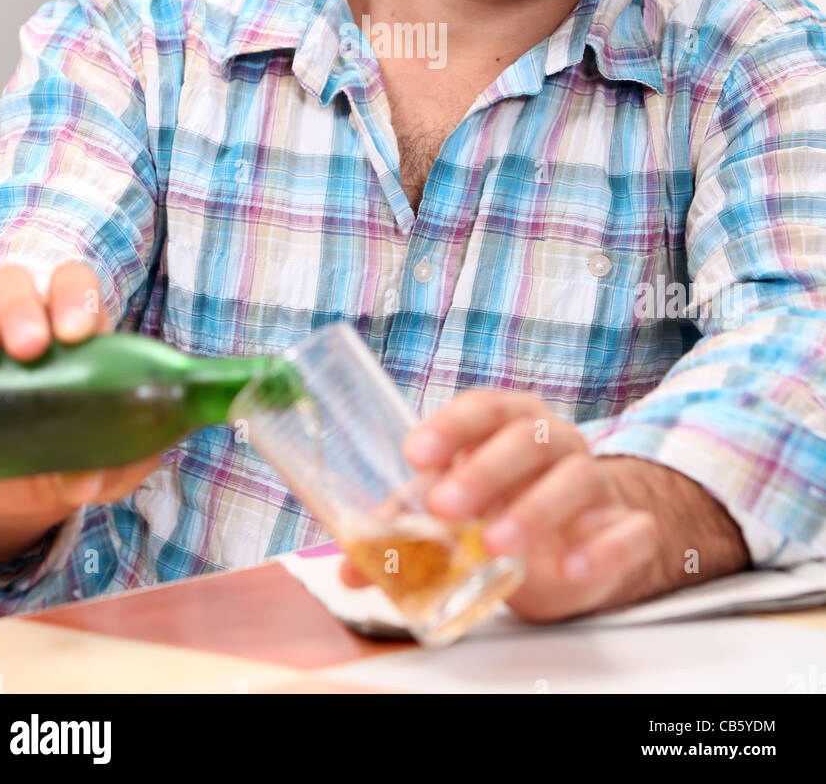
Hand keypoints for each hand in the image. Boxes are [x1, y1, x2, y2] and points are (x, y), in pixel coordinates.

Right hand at [0, 261, 160, 564]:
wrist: (15, 491)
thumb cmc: (69, 460)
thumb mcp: (99, 467)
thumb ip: (109, 468)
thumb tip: (88, 479)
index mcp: (75, 331)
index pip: (76, 286)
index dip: (76, 297)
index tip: (75, 334)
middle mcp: (26, 320)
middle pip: (20, 285)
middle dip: (22, 308)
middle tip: (28, 349)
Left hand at [339, 388, 660, 621]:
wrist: (590, 534)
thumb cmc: (512, 504)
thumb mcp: (463, 510)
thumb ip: (410, 527)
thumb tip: (349, 566)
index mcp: (511, 423)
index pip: (483, 408)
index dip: (450, 426)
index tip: (415, 454)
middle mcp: (556, 442)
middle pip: (527, 439)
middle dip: (485, 470)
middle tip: (446, 507)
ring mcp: (596, 483)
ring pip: (575, 479)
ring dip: (536, 509)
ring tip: (496, 545)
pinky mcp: (625, 528)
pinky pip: (627, 531)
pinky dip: (603, 548)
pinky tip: (573, 568)